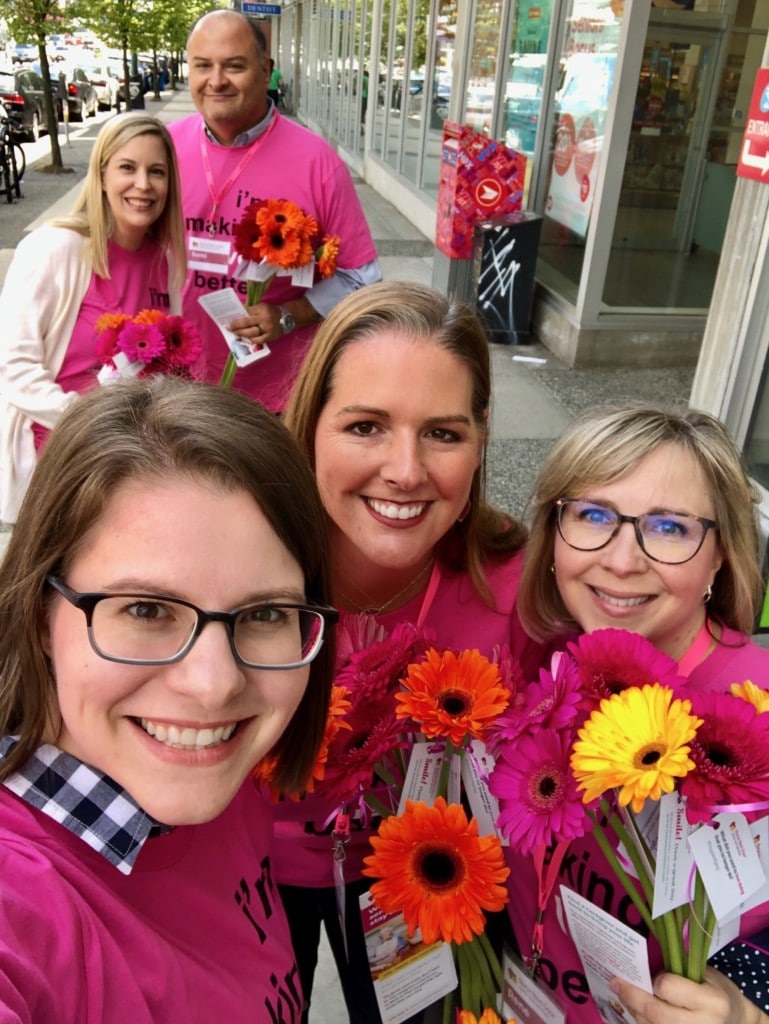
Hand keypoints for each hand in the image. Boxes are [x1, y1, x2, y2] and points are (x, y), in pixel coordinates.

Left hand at [226, 301, 280, 345]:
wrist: (286, 318)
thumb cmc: (271, 311)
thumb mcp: (262, 306)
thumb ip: (251, 310)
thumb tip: (238, 314)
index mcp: (262, 309)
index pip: (247, 312)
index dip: (238, 316)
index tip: (229, 318)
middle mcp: (264, 319)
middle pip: (247, 322)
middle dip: (236, 325)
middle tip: (228, 327)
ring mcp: (267, 329)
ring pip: (251, 332)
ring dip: (242, 333)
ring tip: (235, 333)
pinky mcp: (270, 336)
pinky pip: (258, 340)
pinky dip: (251, 340)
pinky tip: (246, 339)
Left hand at [609, 968, 767, 1023]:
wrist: (737, 1020)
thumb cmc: (715, 990)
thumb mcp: (704, 974)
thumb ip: (677, 973)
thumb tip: (639, 966)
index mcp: (712, 1001)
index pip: (669, 988)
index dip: (655, 981)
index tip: (650, 975)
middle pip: (657, 1014)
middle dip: (632, 997)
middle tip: (616, 982)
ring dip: (633, 1011)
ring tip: (623, 995)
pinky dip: (642, 1021)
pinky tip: (636, 1011)